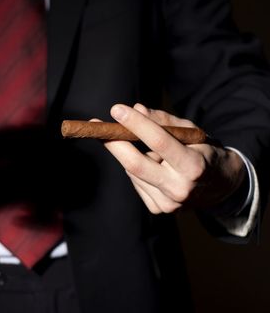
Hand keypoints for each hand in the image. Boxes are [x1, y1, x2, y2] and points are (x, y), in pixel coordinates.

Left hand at [98, 103, 245, 213]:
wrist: (221, 186)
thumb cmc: (203, 152)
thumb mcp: (192, 132)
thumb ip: (163, 121)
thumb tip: (135, 109)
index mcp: (194, 166)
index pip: (160, 142)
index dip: (136, 124)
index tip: (116, 109)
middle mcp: (180, 188)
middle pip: (136, 164)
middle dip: (113, 143)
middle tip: (97, 126)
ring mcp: (168, 203)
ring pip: (133, 172)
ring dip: (130, 154)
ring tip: (146, 148)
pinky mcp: (158, 209)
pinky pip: (136, 182)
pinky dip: (137, 170)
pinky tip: (152, 166)